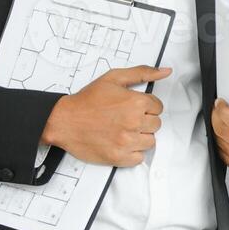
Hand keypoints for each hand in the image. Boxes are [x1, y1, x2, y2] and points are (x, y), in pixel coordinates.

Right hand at [41, 65, 169, 166]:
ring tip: (122, 130)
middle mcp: (134, 122)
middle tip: (125, 118)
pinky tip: (120, 142)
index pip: (158, 107)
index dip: (146, 106)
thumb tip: (165, 71)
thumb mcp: (113, 78)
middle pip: (156, 124)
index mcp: (135, 102)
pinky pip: (139, 158)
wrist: (63, 120)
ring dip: (140, 136)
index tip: (132, 107)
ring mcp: (127, 142)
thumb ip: (142, 73)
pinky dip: (132, 152)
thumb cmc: (86, 101)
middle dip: (144, 121)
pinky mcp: (119, 157)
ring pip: (150, 142)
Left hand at [211, 87, 228, 189]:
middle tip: (217, 110)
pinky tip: (223, 137)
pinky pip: (223, 156)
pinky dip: (220, 144)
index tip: (220, 104)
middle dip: (215, 118)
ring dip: (216, 131)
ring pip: (220, 144)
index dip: (222, 111)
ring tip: (218, 121)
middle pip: (223, 133)